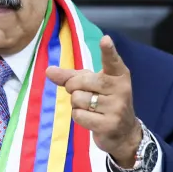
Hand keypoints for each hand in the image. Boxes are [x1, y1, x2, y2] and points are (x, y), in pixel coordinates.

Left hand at [44, 35, 142, 167]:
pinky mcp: (109, 124)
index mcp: (118, 75)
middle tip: (84, 93)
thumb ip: (70, 76)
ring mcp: (116, 108)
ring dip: (76, 104)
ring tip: (90, 108)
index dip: (108, 50)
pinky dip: (78, 116)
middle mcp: (121, 89)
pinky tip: (91, 118)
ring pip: (77, 99)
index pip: (112, 60)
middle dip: (73, 87)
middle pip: (81, 81)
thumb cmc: (104, 101)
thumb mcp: (91, 84)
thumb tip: (48, 71)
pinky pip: (78, 115)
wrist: (124, 132)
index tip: (105, 40)